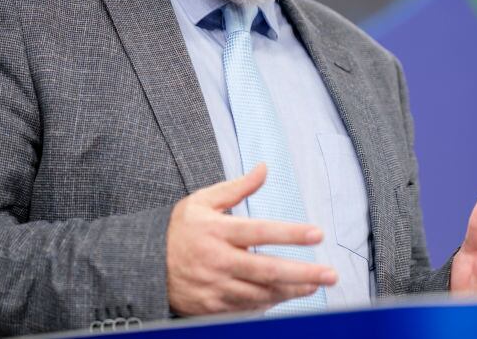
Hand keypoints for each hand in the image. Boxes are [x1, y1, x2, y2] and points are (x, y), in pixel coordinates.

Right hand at [166, 163, 337, 314]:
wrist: (147, 265)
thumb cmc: (180, 230)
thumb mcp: (203, 201)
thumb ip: (237, 187)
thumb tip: (263, 168)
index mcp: (217, 231)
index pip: (261, 232)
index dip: (290, 234)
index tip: (317, 234)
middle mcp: (218, 260)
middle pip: (267, 270)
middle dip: (302, 273)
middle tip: (330, 274)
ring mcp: (215, 287)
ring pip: (261, 293)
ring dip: (291, 290)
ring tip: (314, 285)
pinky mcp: (212, 307)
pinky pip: (247, 308)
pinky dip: (269, 303)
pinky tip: (286, 296)